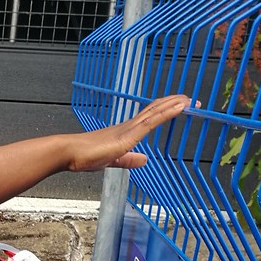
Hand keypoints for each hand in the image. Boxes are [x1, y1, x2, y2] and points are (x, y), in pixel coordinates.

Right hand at [68, 94, 191, 172]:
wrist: (69, 153)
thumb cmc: (84, 156)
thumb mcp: (112, 161)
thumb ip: (128, 160)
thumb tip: (144, 160)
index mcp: (124, 132)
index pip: (149, 117)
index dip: (164, 110)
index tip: (179, 106)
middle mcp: (128, 126)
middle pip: (155, 110)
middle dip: (174, 104)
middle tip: (191, 99)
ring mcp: (128, 128)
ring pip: (156, 112)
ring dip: (174, 105)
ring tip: (190, 100)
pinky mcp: (128, 135)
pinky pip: (152, 121)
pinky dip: (167, 113)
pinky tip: (180, 108)